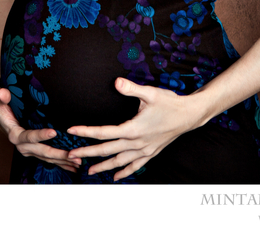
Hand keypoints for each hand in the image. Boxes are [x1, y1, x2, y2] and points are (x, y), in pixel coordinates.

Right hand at [0, 88, 81, 173]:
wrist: (3, 116)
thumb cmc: (3, 105)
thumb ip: (1, 97)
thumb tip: (2, 93)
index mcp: (14, 134)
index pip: (29, 136)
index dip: (41, 135)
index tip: (54, 132)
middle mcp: (22, 146)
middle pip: (42, 151)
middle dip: (58, 154)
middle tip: (73, 154)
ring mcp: (29, 151)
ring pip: (48, 158)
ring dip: (63, 161)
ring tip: (78, 162)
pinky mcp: (35, 152)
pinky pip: (49, 159)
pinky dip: (61, 164)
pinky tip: (72, 167)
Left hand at [66, 78, 202, 180]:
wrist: (189, 115)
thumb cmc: (169, 102)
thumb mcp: (150, 93)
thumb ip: (131, 88)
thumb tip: (116, 82)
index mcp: (133, 129)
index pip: (104, 132)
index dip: (86, 132)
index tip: (72, 131)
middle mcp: (137, 143)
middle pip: (107, 150)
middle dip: (88, 153)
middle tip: (71, 156)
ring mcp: (144, 150)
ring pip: (119, 161)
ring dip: (103, 167)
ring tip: (89, 171)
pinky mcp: (151, 152)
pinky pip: (135, 166)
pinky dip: (124, 172)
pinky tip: (116, 177)